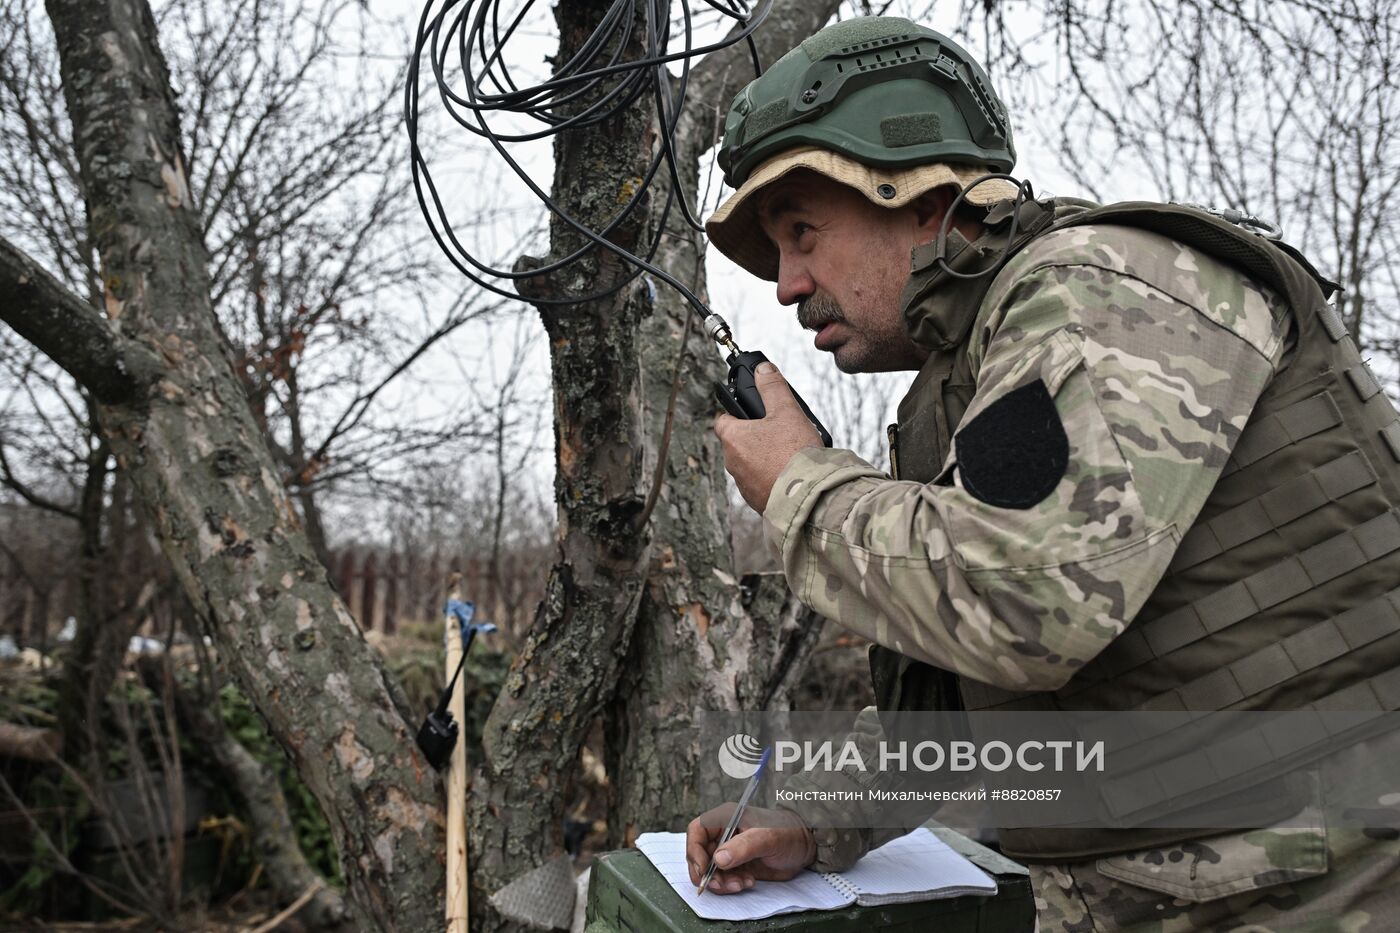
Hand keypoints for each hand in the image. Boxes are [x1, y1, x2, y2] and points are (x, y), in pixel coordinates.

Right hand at [685, 804, 816, 894]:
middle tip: (720, 885)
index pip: (697, 831)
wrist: (806, 845)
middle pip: (700, 854)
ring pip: (710, 870)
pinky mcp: (736, 865)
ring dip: (720, 882)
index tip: (704, 870)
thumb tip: (718, 859)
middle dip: (707, 872)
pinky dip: (730, 885)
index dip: (695, 850)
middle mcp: (723, 833)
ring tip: (741, 884)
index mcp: (726, 818)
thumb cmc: (788, 832)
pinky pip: (723, 878)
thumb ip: (743, 847)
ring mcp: (729, 850)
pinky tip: (748, 882)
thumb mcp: (767, 838)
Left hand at [713, 363, 821, 513]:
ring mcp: (743, 485)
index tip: (751, 411)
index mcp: (733, 439)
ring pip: (749, 464)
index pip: (723, 419)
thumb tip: (763, 369)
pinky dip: (771, 477)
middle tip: (779, 432)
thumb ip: (772, 387)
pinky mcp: (756, 501)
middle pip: (738, 442)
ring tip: (788, 453)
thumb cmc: (794, 453)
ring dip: (763, 458)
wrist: (808, 496)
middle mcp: (732, 463)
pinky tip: (790, 473)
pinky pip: (760, 483)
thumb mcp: (786, 411)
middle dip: (755, 436)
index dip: (736, 412)